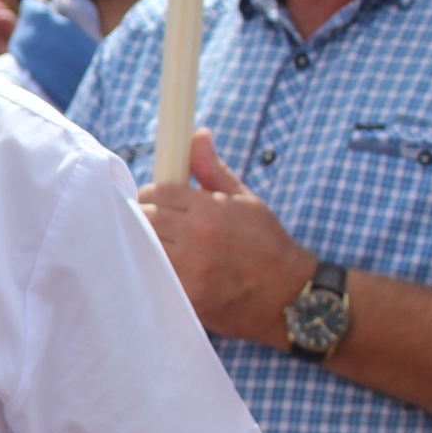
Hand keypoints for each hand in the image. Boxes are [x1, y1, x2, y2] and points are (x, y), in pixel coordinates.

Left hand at [137, 128, 317, 349]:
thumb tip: (197, 135)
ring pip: (143, 247)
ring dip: (143, 243)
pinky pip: (154, 276)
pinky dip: (153, 269)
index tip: (154, 201)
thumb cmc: (267, 243)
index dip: (151, 195)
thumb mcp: (245, 200)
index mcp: (210, 211)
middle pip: (144, 218)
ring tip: (156, 244)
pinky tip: (163, 268)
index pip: (158, 192)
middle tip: (152, 223)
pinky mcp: (187, 297)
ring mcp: (190, 270)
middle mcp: (197, 238)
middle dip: (142, 216)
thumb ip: (213, 169)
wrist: (289, 294)